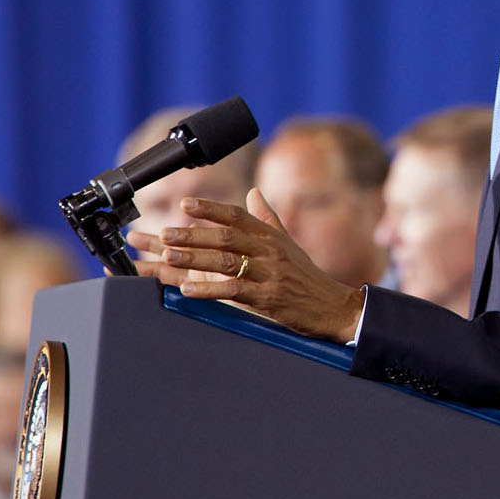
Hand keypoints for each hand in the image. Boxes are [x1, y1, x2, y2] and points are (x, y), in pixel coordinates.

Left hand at [128, 190, 365, 342]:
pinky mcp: (268, 298)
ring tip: (169, 256)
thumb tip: (253, 192)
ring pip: (227, 262)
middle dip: (194, 236)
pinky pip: (234, 291)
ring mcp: (270, 274)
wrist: (333, 306)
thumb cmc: (306, 276)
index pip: (238, 217)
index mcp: (272, 237)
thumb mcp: (288, 244)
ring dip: (195, 259)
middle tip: (167, 233)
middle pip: (227, 238)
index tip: (186, 205)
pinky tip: (187, 290)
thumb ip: (266, 218)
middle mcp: (270, 252)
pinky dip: (209, 290)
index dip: (211, 210)